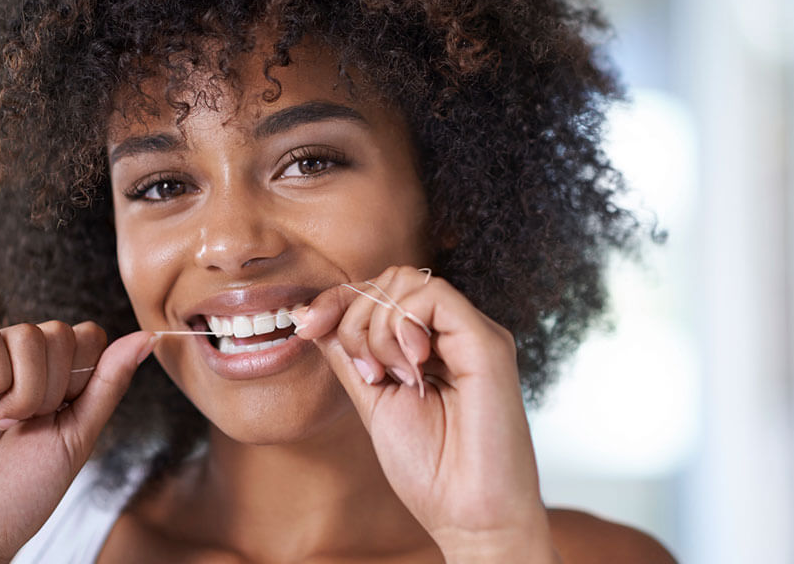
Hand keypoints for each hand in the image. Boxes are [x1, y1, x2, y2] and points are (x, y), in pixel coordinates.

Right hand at [0, 322, 155, 562]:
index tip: (64, 413)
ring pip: (28, 334)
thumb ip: (110, 382)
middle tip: (30, 424)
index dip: (86, 373)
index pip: (89, 337)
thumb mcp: (79, 434)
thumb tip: (147, 337)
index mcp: (56, 379)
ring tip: (5, 423)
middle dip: (57, 387)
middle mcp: (20, 365)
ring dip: (28, 389)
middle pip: (62, 333)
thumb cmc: (23, 489)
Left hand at [293, 266, 558, 561]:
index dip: (338, 300)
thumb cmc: (432, 471)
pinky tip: (409, 367)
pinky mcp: (487, 343)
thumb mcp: (373, 401)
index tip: (305, 327)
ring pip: (408, 281)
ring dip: (376, 327)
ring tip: (389, 377)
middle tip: (365, 372)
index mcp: (433, 345)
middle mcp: (457, 333)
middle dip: (354, 315)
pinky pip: (433, 296)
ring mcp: (474, 334)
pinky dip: (403, 325)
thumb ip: (350, 356)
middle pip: (392, 279)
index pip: (382, 292)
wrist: (468, 515)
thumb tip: (314, 317)